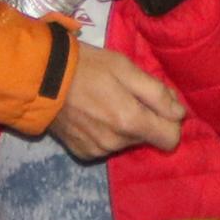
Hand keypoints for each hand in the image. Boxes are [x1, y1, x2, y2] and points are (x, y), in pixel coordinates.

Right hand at [50, 40, 185, 158]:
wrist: (40, 78)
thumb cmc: (87, 66)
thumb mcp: (125, 68)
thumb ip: (156, 93)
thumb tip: (179, 113)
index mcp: (130, 122)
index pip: (171, 139)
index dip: (169, 120)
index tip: (157, 104)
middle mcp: (116, 143)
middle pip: (147, 137)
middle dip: (143, 118)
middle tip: (125, 94)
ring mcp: (98, 151)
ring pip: (126, 142)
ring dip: (123, 125)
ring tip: (104, 102)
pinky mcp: (83, 153)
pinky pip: (107, 146)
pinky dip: (104, 132)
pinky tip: (90, 115)